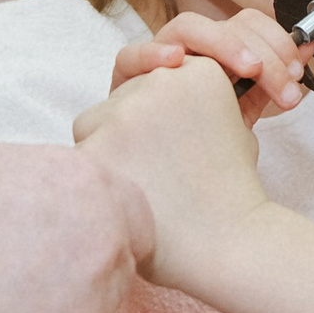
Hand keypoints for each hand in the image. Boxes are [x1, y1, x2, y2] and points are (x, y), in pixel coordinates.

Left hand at [74, 57, 267, 291]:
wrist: (228, 240)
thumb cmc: (231, 193)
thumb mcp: (236, 132)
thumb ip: (200, 106)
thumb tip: (170, 103)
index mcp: (200, 71)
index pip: (153, 83)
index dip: (158, 121)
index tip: (175, 150)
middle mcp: (162, 81)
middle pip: (121, 100)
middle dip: (130, 133)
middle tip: (160, 174)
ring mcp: (126, 113)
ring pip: (93, 125)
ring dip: (108, 151)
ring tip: (144, 186)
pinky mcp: (98, 146)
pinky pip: (77, 158)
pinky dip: (95, 180)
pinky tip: (124, 200)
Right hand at [112, 8, 312, 124]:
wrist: (166, 178)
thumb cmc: (203, 139)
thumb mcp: (244, 111)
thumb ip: (271, 81)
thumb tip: (309, 47)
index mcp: (219, 50)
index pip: (249, 24)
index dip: (278, 40)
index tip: (300, 71)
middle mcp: (190, 48)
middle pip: (226, 25)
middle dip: (263, 50)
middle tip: (285, 84)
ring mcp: (157, 59)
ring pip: (184, 28)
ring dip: (222, 42)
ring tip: (250, 67)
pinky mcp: (126, 79)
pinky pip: (131, 56)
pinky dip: (152, 54)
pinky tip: (176, 62)